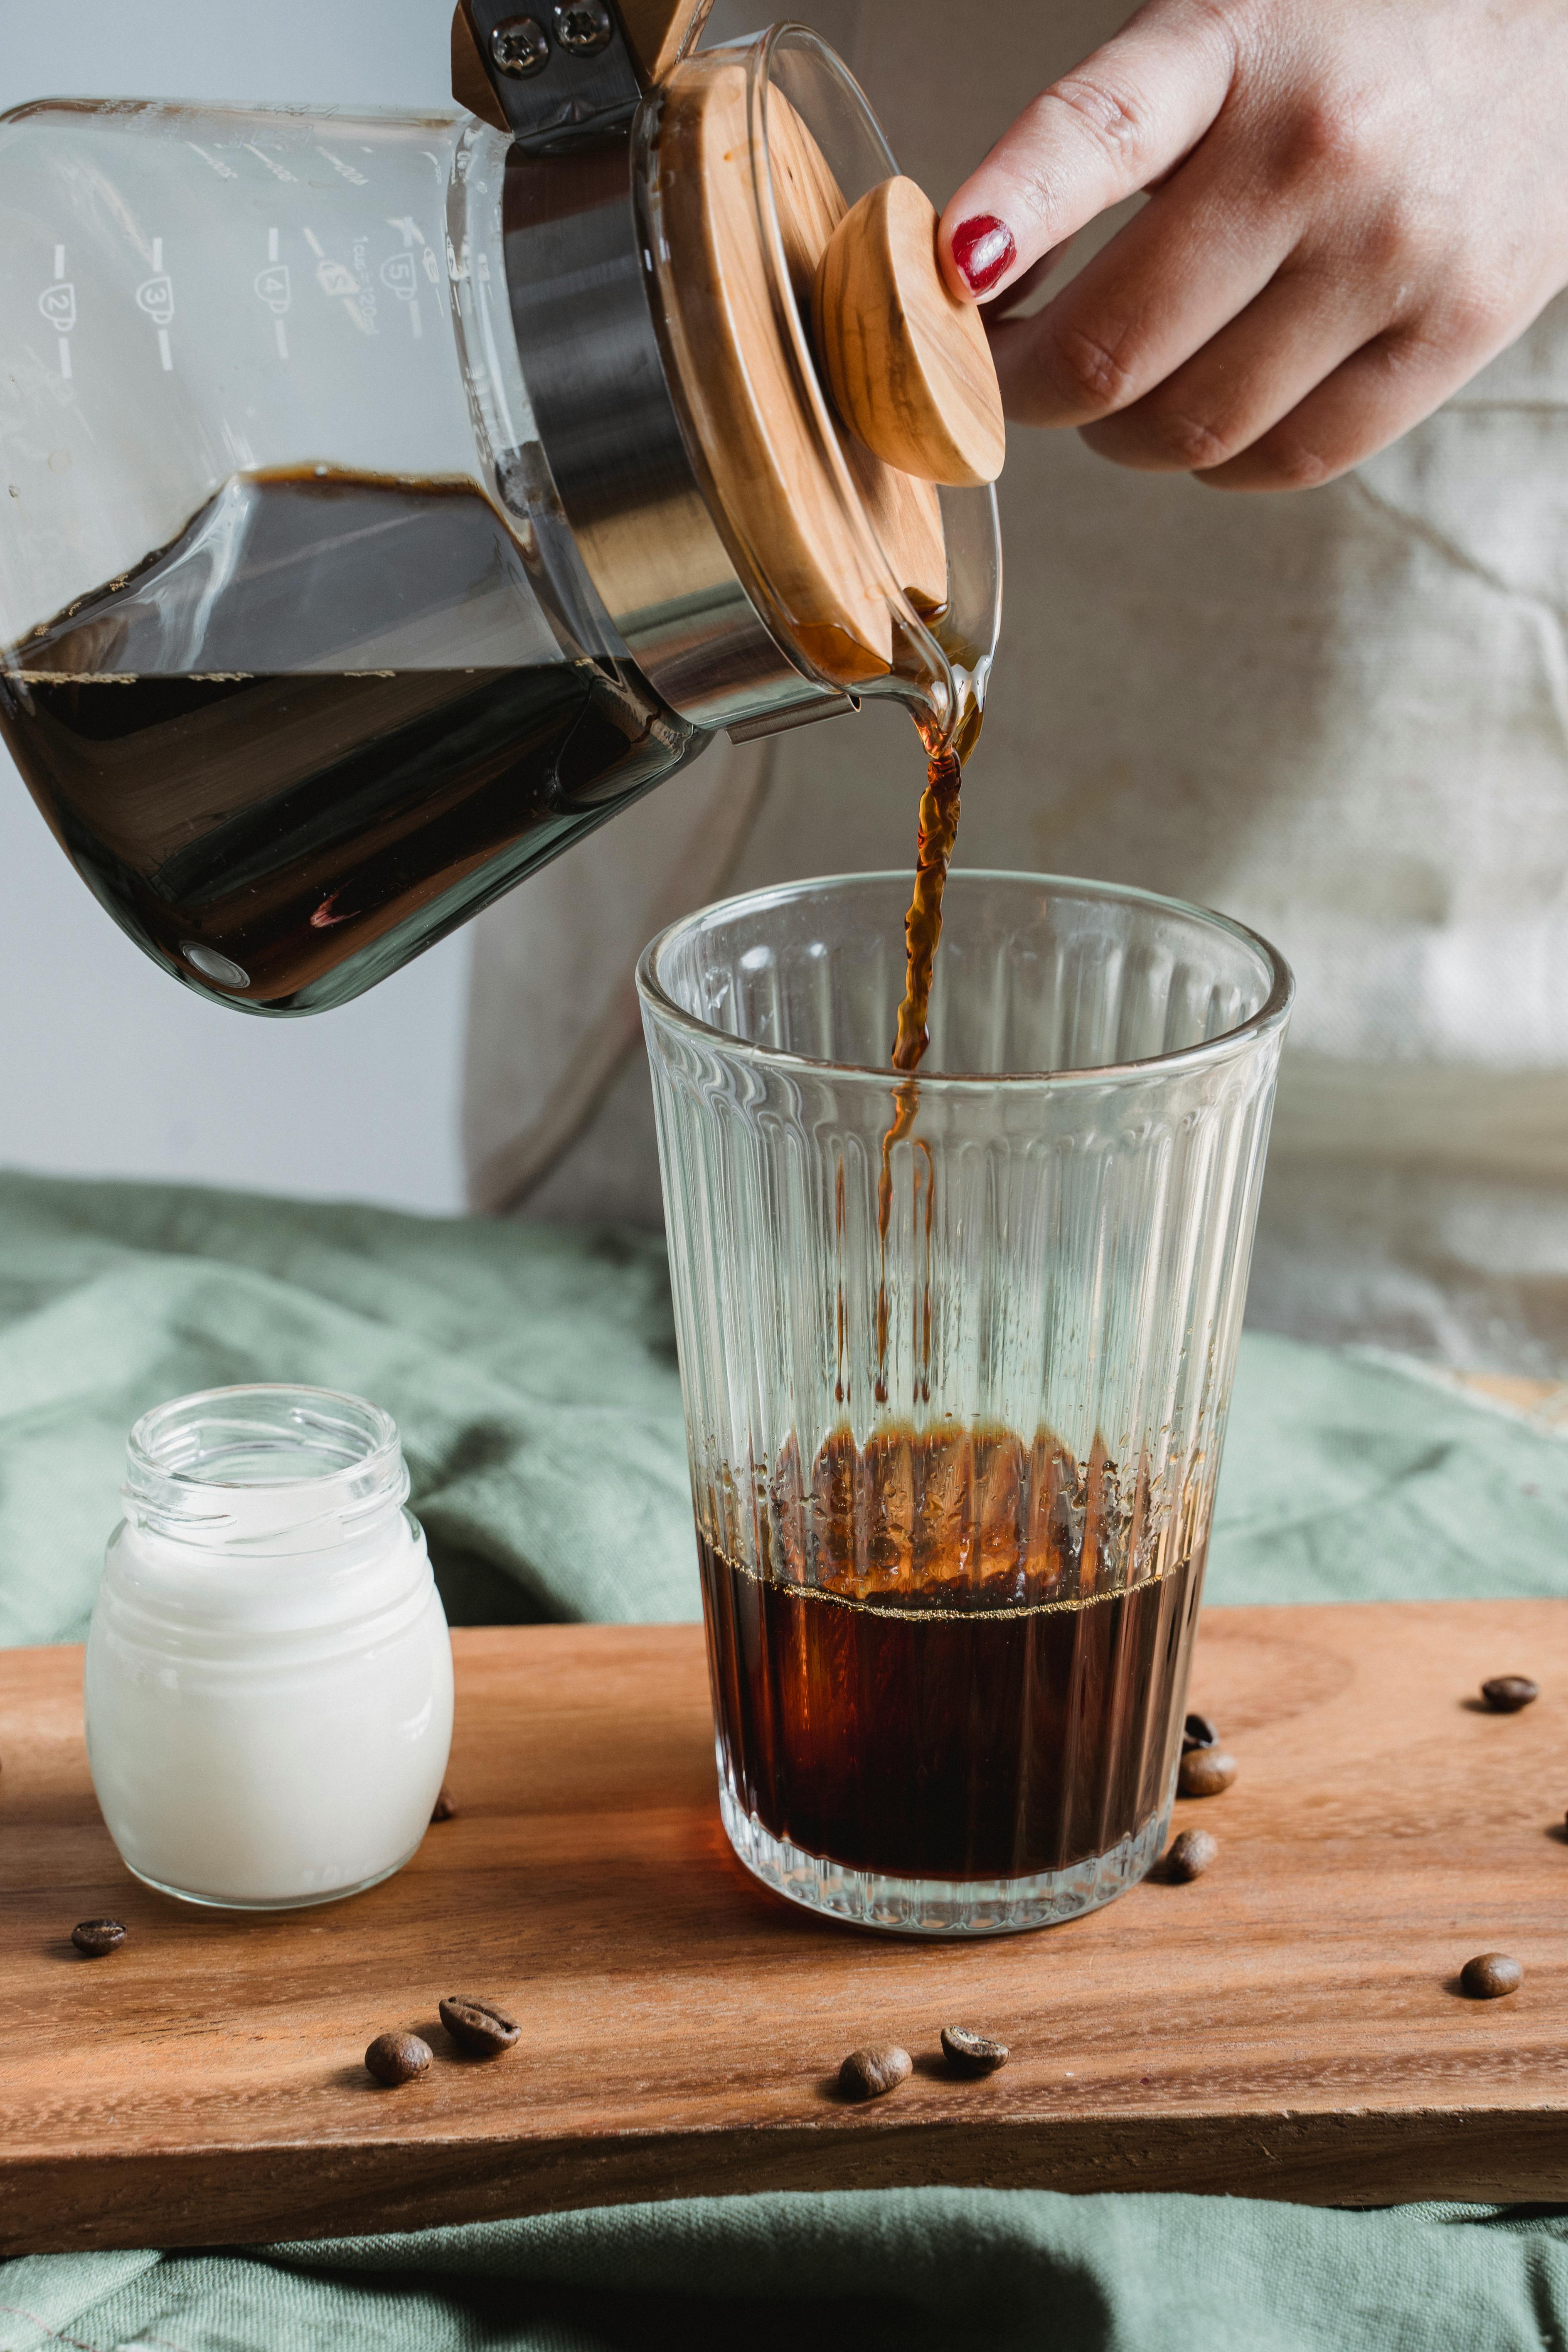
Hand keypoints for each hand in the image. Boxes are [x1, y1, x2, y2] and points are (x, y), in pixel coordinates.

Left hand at [936, 0, 1567, 488]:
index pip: (1095, 132)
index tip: (948, 278)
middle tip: (1016, 373)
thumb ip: (1111, 135)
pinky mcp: (1456, 329)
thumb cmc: (1362, 41)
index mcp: (1240, 42)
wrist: (1563, 33)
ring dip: (1119, 435)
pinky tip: (1210, 412)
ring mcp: (1393, 251)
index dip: (1008, 214)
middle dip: (1030, 388)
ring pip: (1192, 428)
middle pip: (1118, 349)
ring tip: (1118, 391)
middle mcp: (1318, 151)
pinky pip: (1288, 458)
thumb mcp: (1230, 30)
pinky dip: (1220, 461)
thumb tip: (977, 277)